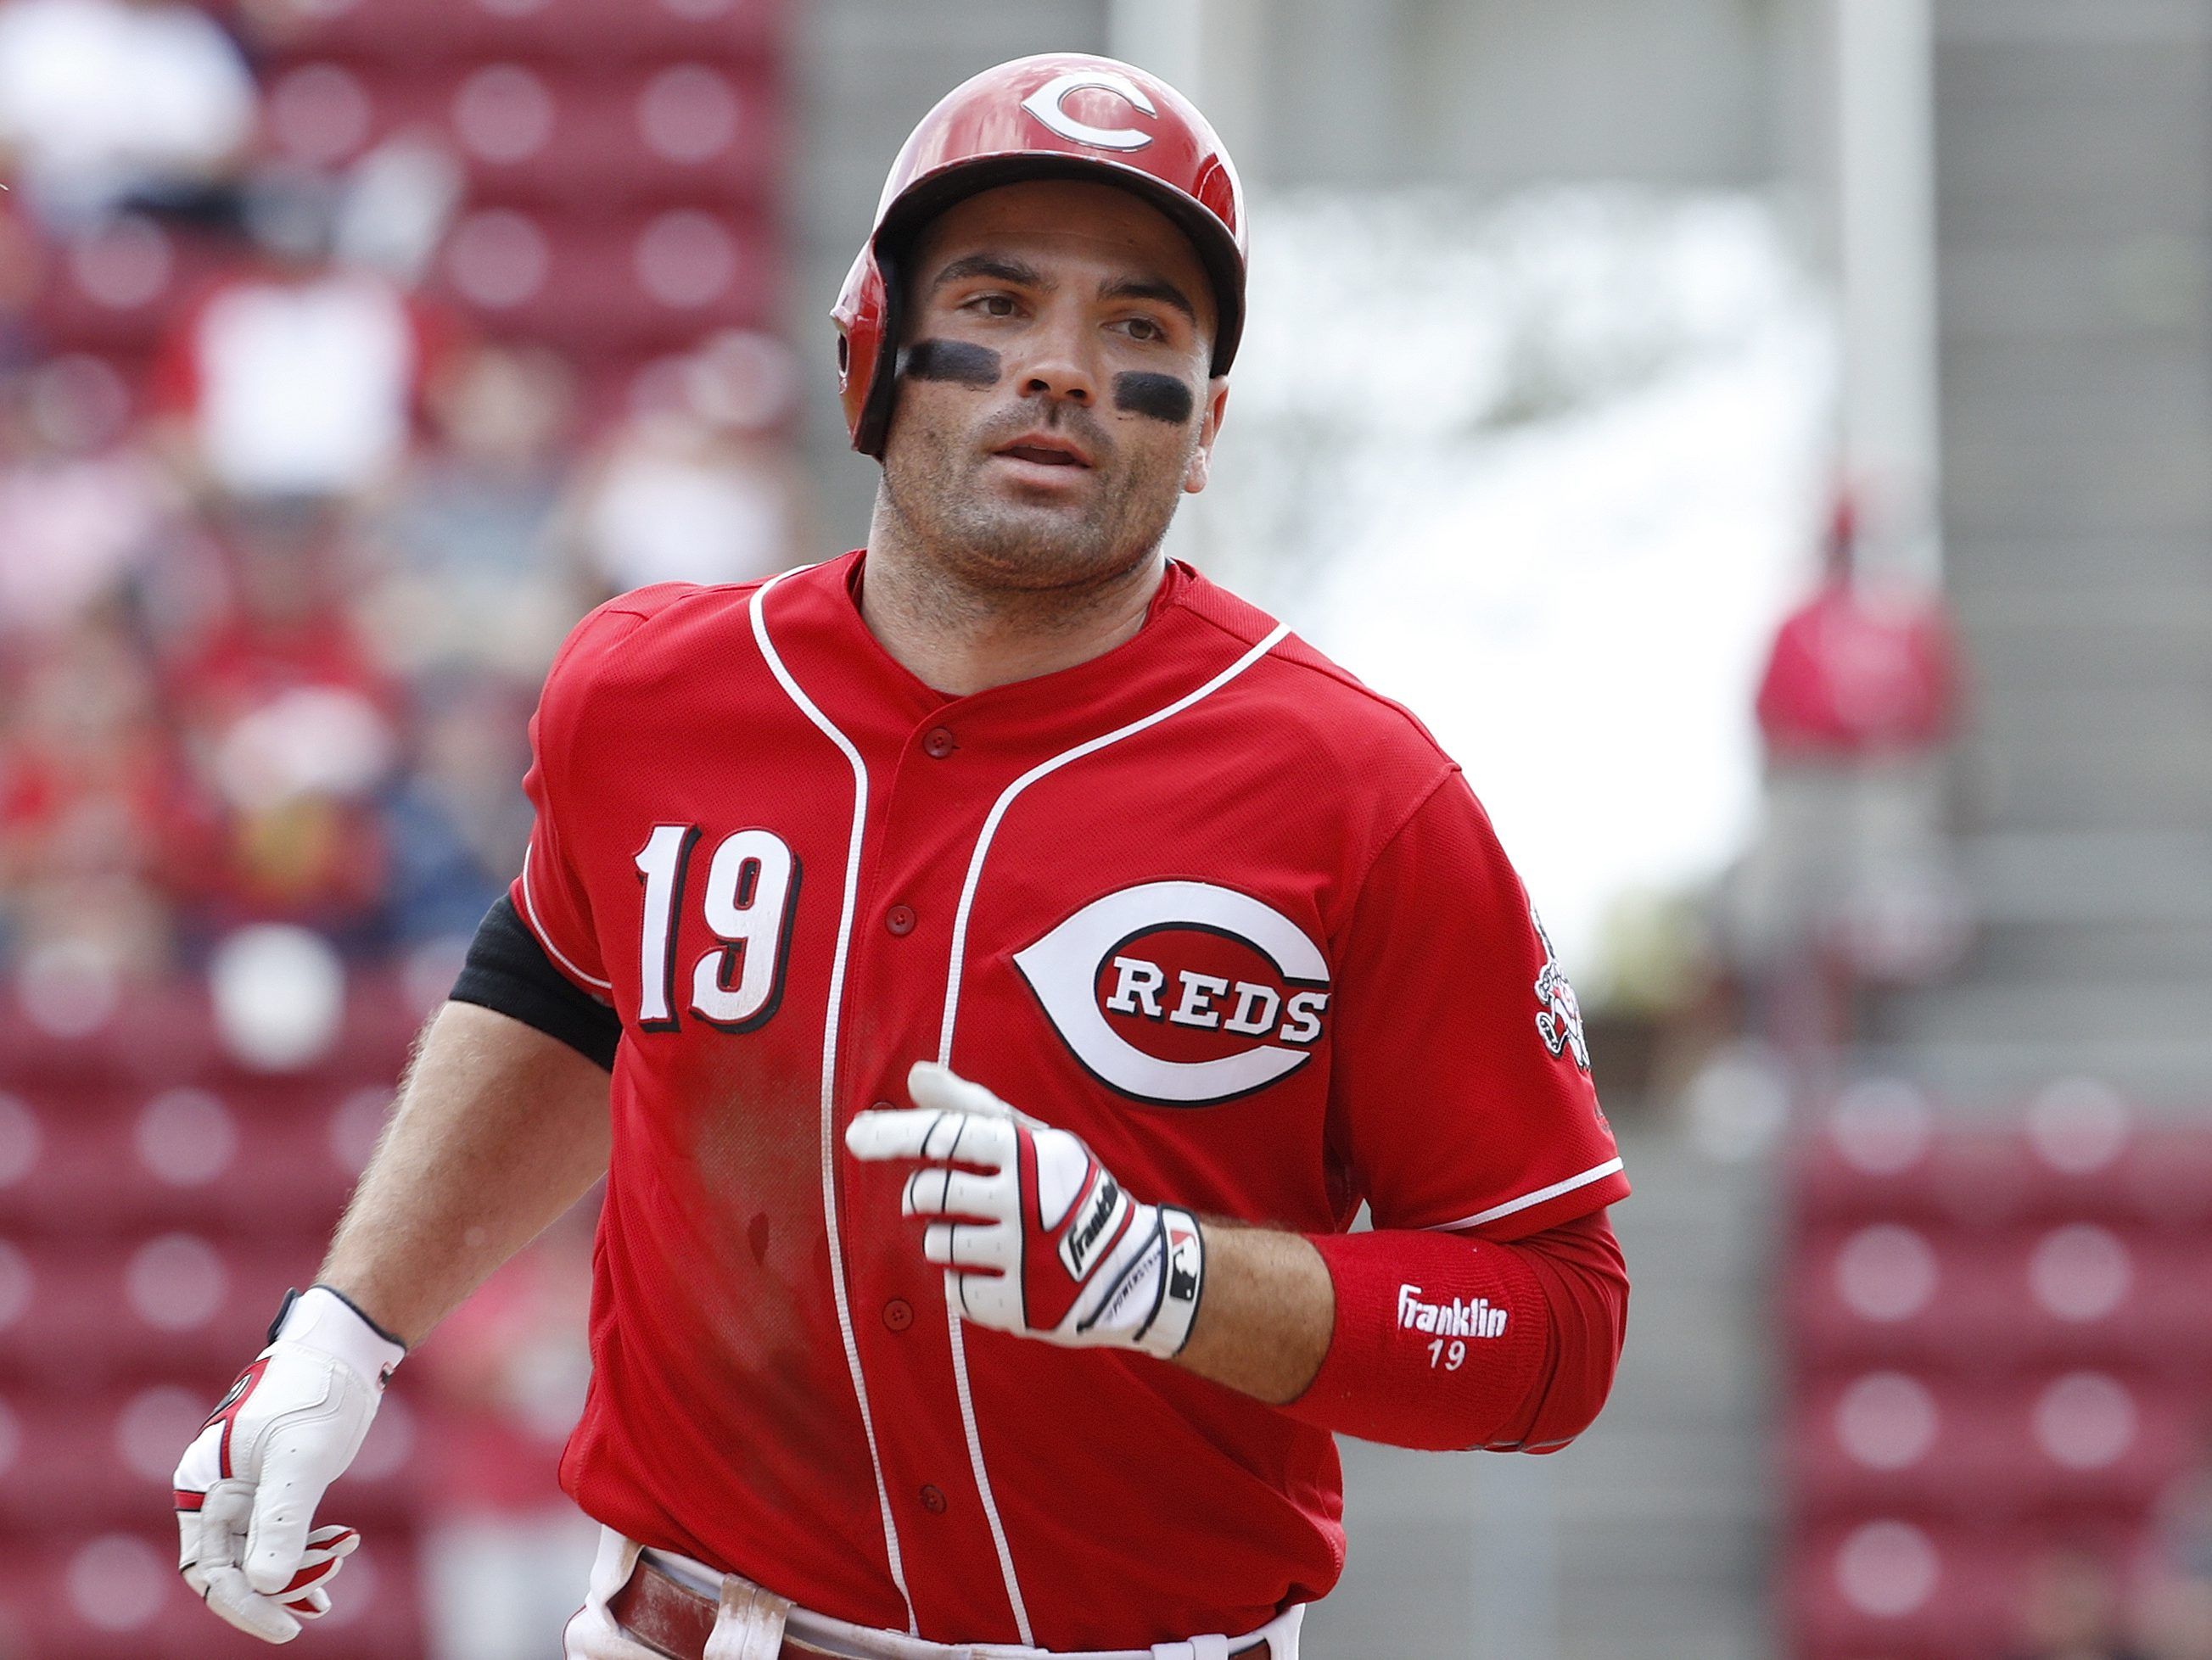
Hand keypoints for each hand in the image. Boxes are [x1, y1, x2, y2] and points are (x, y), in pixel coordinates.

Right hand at [174, 1286, 403, 1642]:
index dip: (243, 1605)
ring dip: (301, 1568)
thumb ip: (279, 1521)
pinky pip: (283, 1537)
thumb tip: (263, 1585)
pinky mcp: (275, 1489)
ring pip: (262, 1556)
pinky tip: (343, 1545)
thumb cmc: (315, 1393)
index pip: (208, 1570)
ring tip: (343, 1552)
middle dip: (280, 1586)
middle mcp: (215, 1494)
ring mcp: (245, 1493)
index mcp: (202, 1487)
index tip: (286, 1628)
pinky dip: (310, 1550)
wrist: (344, 1351)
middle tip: (328, 1586)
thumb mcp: (300, 1460)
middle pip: (234, 1569)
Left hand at [844, 1063, 1204, 1358]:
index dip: (896, 1134)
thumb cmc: (1068, 1192)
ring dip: (941, 1242)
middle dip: (923, 1197)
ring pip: (935, 1245)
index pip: (947, 1135)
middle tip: (945, 1201)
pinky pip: (954, 1293)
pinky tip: (992, 1275)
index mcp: (1029, 1152)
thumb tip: (915, 1076)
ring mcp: (1024, 1255)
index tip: (855, 1138)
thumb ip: (972, 1109)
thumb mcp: (1034, 1140)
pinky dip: (961, 1286)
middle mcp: (1026, 1200)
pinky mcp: (1022, 1305)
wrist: (1132, 1267)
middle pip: (928, 1194)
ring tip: (976, 1239)